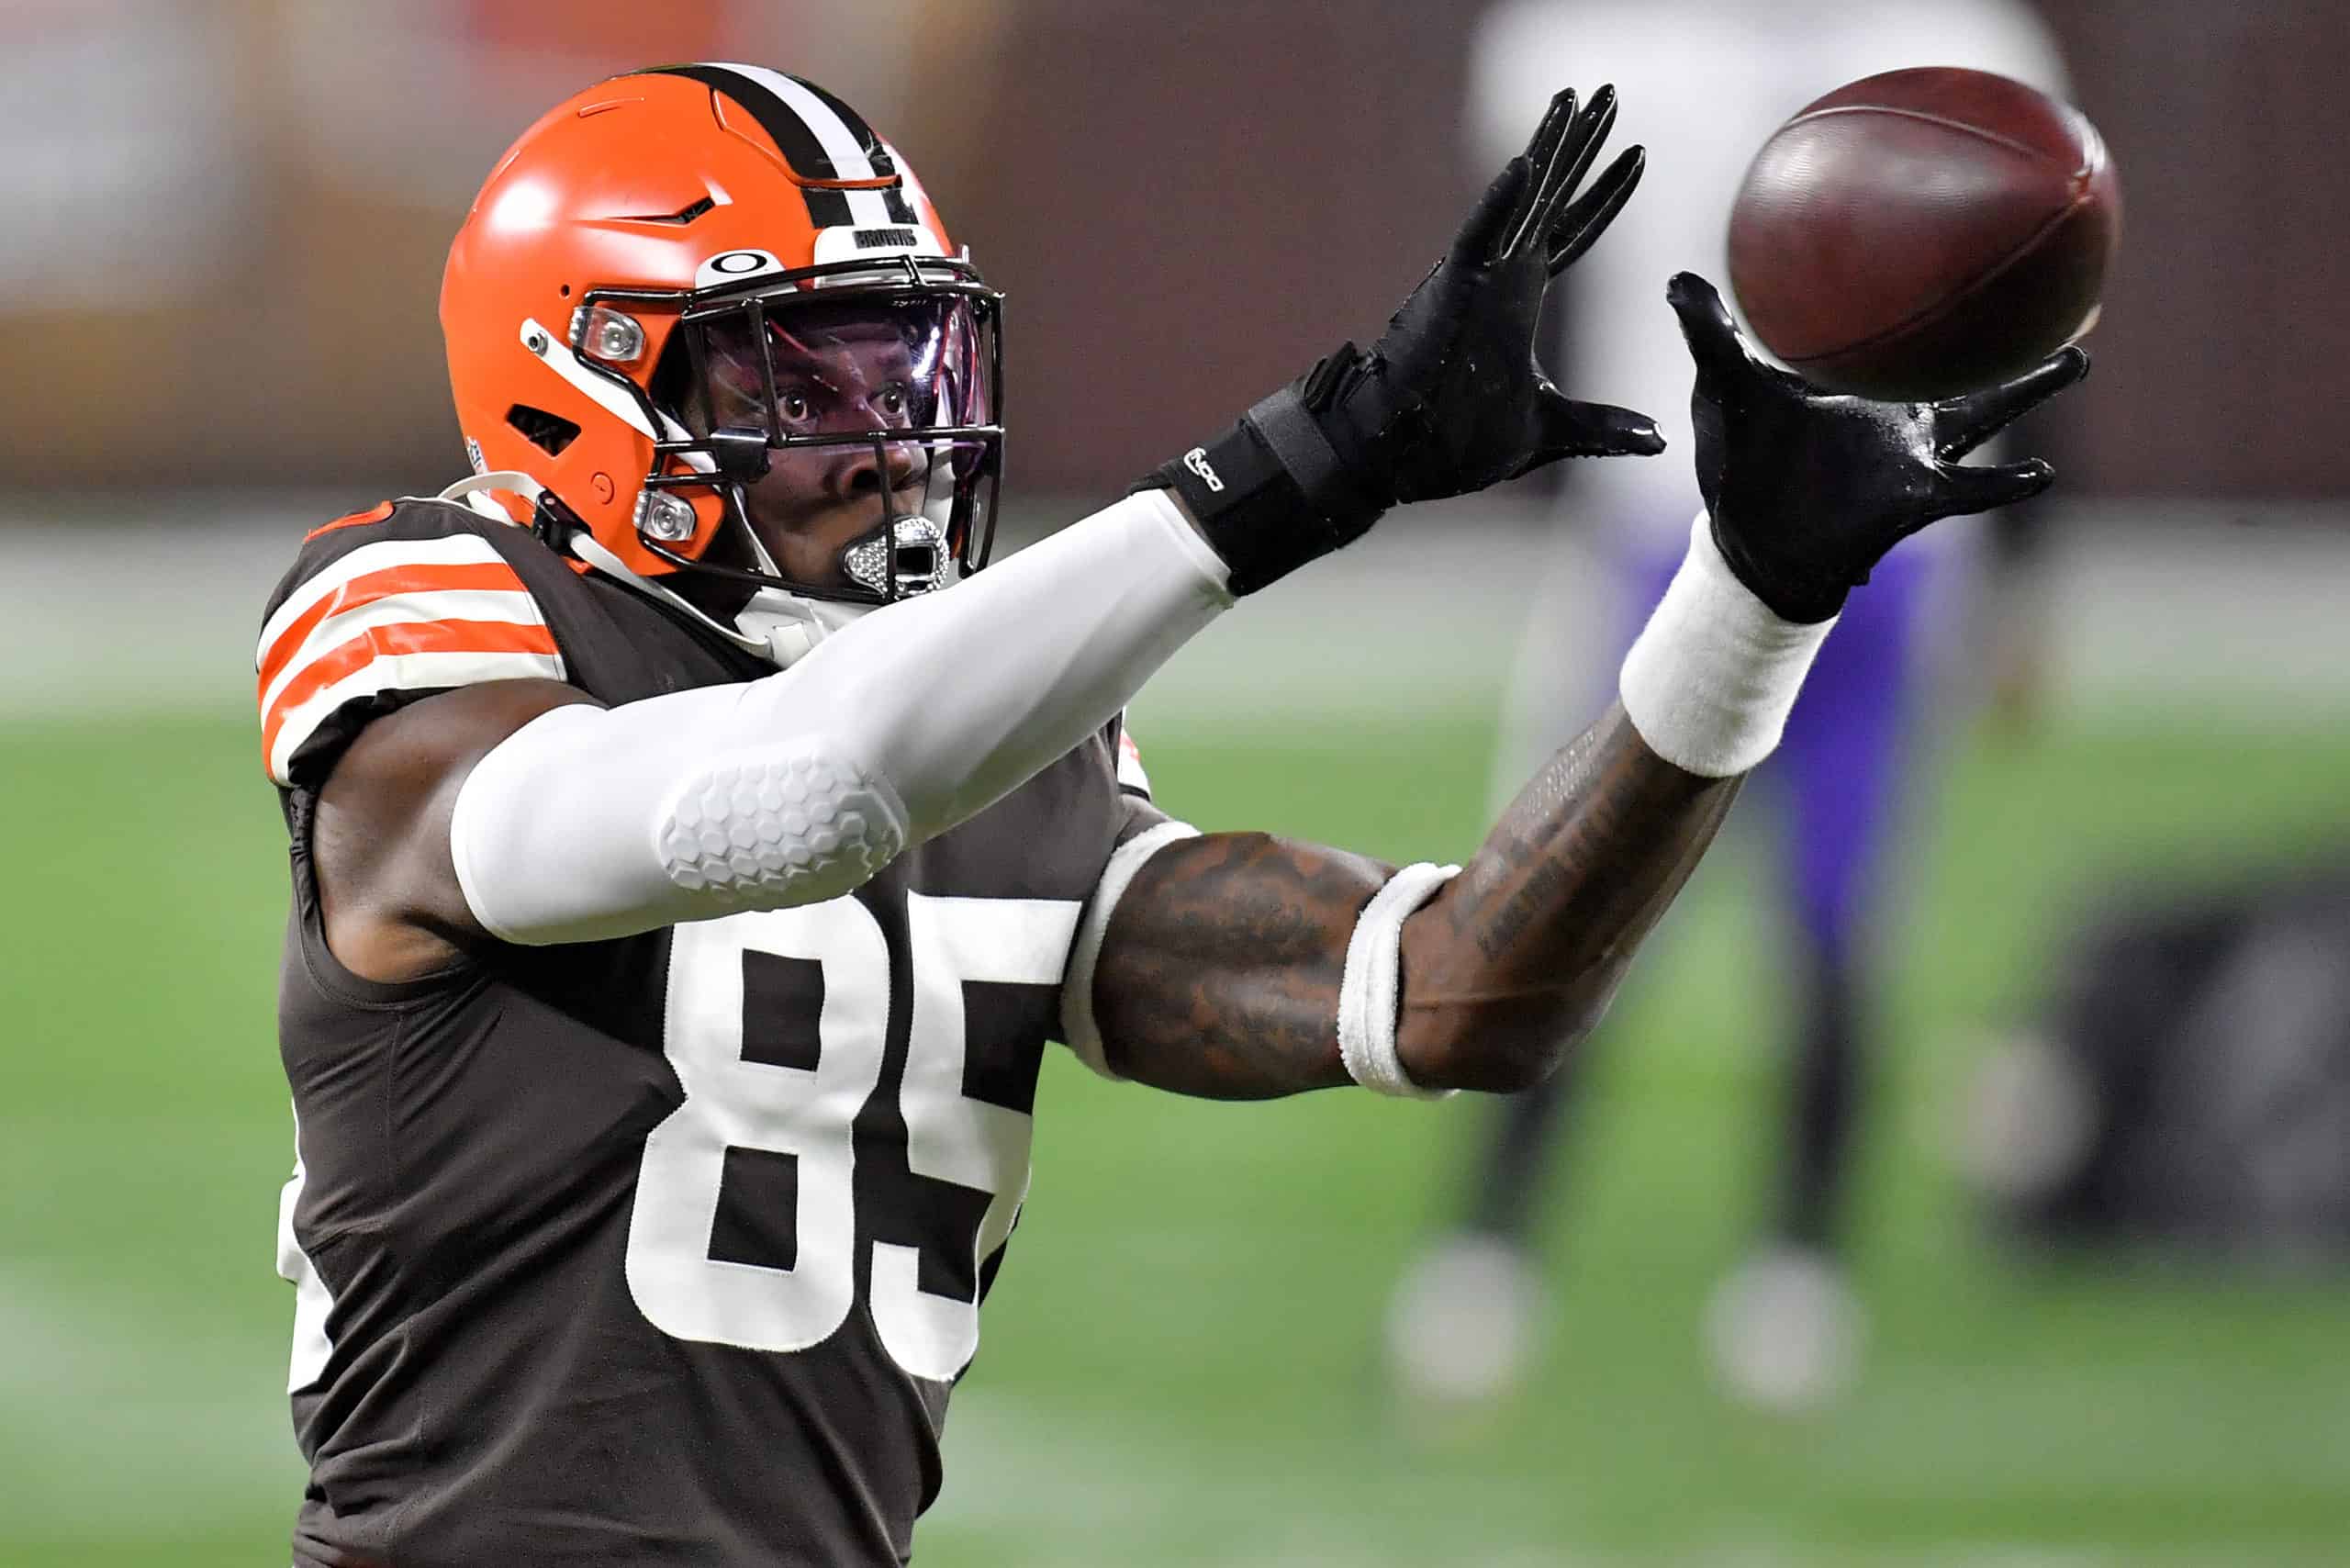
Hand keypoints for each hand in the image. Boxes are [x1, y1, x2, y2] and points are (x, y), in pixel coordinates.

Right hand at [1144, 86, 1660, 595]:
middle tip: (1609, 92)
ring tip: (1574, 98)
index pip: (1574, 231)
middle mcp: (1503, 275)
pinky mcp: (1453, 291)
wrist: (1405, 457)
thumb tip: (1658, 439)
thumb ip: (1604, 427)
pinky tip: (1526, 163)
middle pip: (1554, 195)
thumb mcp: (1551, 430)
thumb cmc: (1459, 441)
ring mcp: (1478, 278)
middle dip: (1583, 143)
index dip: (1606, 193)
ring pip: (1522, 199)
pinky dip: (1501, 201)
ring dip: (1549, 148)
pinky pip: (1480, 237)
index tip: (1639, 154)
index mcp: (1521, 298)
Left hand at [1668, 272, 2088, 622]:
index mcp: (1865, 379)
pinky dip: (2002, 485)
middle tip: (2067, 284)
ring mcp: (1915, 452)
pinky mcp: (1914, 498)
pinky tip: (2038, 474)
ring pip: (1985, 410)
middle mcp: (1902, 410)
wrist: (1753, 539)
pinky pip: (1969, 490)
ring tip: (2077, 356)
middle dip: (2010, 324)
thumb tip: (1677, 278)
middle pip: (1968, 359)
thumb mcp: (1725, 391)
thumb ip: (1708, 337)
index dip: (1934, 285)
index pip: (1906, 323)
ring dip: (2027, 387)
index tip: (1971, 234)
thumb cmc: (1744, 463)